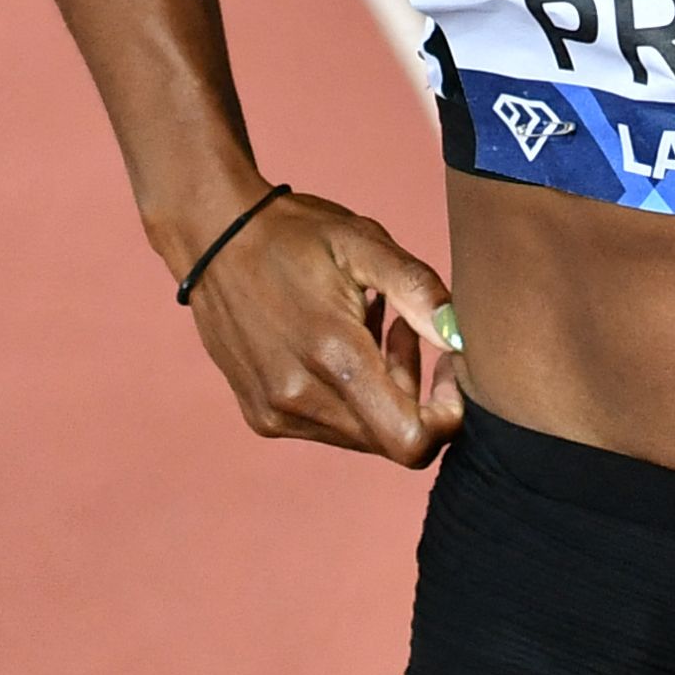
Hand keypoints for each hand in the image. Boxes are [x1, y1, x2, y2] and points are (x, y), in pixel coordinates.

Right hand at [179, 189, 462, 465]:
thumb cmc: (296, 234)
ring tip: (368, 327)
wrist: (213, 236)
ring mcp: (276, 412)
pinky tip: (335, 344)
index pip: (412, 441)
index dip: (446, 413)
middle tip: (403, 329)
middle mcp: (301, 398)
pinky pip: (327, 428)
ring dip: (380, 394)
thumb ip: (418, 291)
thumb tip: (462, 339)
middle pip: (391, 439)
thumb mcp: (365, 243)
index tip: (446, 363)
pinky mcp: (261, 415)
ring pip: (361, 435)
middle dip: (414, 393)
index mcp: (334, 356)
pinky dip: (346, 397)